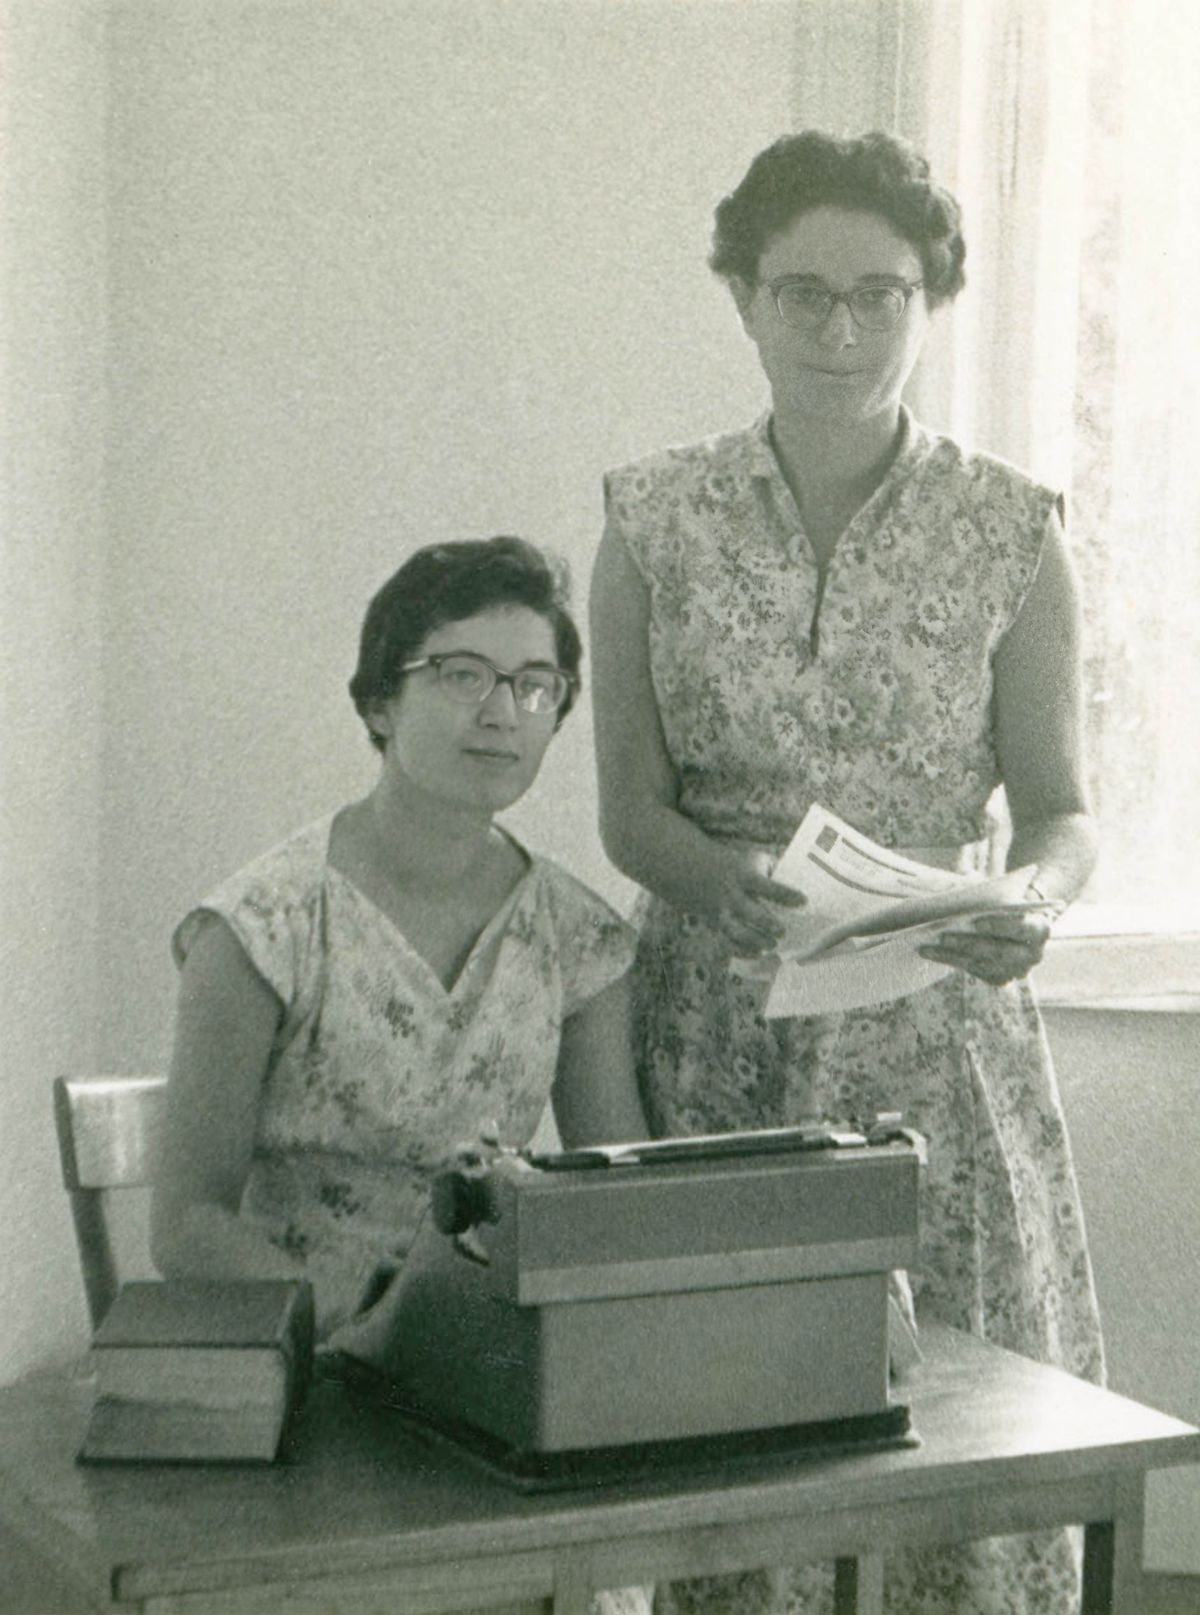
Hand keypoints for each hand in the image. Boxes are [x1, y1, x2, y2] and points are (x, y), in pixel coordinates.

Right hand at [709, 847, 805, 957]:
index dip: (784, 894)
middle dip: (765, 923)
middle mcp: (732, 895)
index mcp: (744, 876)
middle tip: (782, 931)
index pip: (765, 886)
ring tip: (771, 945)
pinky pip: (725, 942)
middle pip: (747, 911)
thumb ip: (775, 870)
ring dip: (753, 940)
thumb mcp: (753, 859)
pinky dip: (740, 951)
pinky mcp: (716, 925)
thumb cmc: (736, 866)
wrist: (693, 869)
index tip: (803, 901)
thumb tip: (804, 881)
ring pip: (735, 930)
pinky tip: (757, 954)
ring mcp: (721, 912)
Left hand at [917, 906, 1058, 986]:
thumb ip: (984, 894)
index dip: (999, 925)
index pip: (1021, 928)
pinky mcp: (1002, 978)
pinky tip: (932, 953)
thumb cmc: (1005, 900)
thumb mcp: (999, 892)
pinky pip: (975, 972)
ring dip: (953, 955)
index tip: (976, 920)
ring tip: (927, 947)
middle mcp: (1034, 954)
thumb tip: (950, 894)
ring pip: (983, 964)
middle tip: (942, 935)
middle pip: (999, 951)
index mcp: (1041, 928)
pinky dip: (952, 961)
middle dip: (969, 943)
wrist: (1018, 919)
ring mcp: (1018, 970)